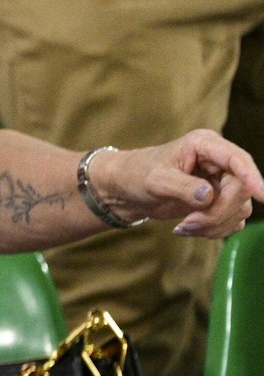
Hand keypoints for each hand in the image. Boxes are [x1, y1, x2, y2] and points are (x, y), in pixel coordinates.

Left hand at [97, 129, 263, 237]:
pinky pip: (232, 221)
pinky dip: (213, 230)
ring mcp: (222, 182)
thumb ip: (182, 187)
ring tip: (182, 227)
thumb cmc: (138, 175)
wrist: (126, 189)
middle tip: (186, 223)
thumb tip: (208, 196)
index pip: (237, 160)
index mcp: (205, 145)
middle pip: (240, 190)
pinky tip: (187, 229)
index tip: (263, 196)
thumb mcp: (156, 180)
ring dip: (213, 224)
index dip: (253, 177)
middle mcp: (219, 162)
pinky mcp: (220, 201)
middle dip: (216, 212)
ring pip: (238, 209)